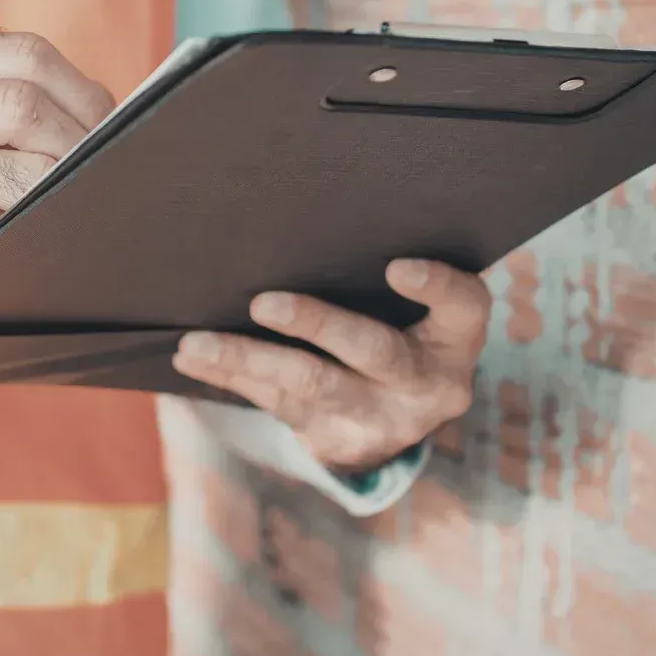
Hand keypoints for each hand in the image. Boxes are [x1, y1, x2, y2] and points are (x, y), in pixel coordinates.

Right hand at [0, 30, 114, 335]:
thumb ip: (6, 94)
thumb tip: (112, 117)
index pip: (26, 54)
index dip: (82, 92)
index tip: (106, 126)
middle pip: (24, 106)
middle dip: (77, 144)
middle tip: (98, 170)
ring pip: (22, 171)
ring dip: (58, 191)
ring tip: (65, 201)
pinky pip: (5, 225)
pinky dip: (30, 231)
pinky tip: (25, 233)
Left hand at [172, 260, 489, 472]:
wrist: (394, 420)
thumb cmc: (401, 328)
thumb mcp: (417, 309)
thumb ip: (384, 273)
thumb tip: (304, 214)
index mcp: (455, 339)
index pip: (462, 307)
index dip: (436, 287)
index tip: (397, 266)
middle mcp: (425, 384)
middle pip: (372, 351)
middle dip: (316, 325)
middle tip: (264, 303)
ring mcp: (379, 418)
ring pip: (310, 385)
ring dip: (247, 359)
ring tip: (197, 343)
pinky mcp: (333, 440)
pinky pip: (274, 404)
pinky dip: (230, 376)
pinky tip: (192, 358)